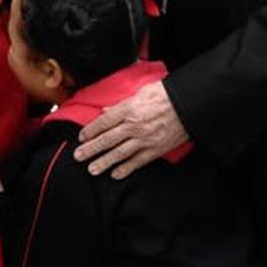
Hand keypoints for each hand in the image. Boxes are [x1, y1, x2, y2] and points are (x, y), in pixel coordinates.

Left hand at [73, 81, 187, 179]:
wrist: (188, 105)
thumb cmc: (166, 95)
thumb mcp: (141, 92)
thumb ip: (121, 103)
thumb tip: (107, 110)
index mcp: (129, 109)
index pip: (104, 122)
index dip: (91, 131)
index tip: (81, 137)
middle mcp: (134, 125)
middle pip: (107, 139)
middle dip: (91, 149)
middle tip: (78, 156)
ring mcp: (144, 139)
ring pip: (119, 153)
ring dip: (103, 162)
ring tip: (92, 169)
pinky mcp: (155, 150)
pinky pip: (137, 162)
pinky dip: (126, 169)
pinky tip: (115, 174)